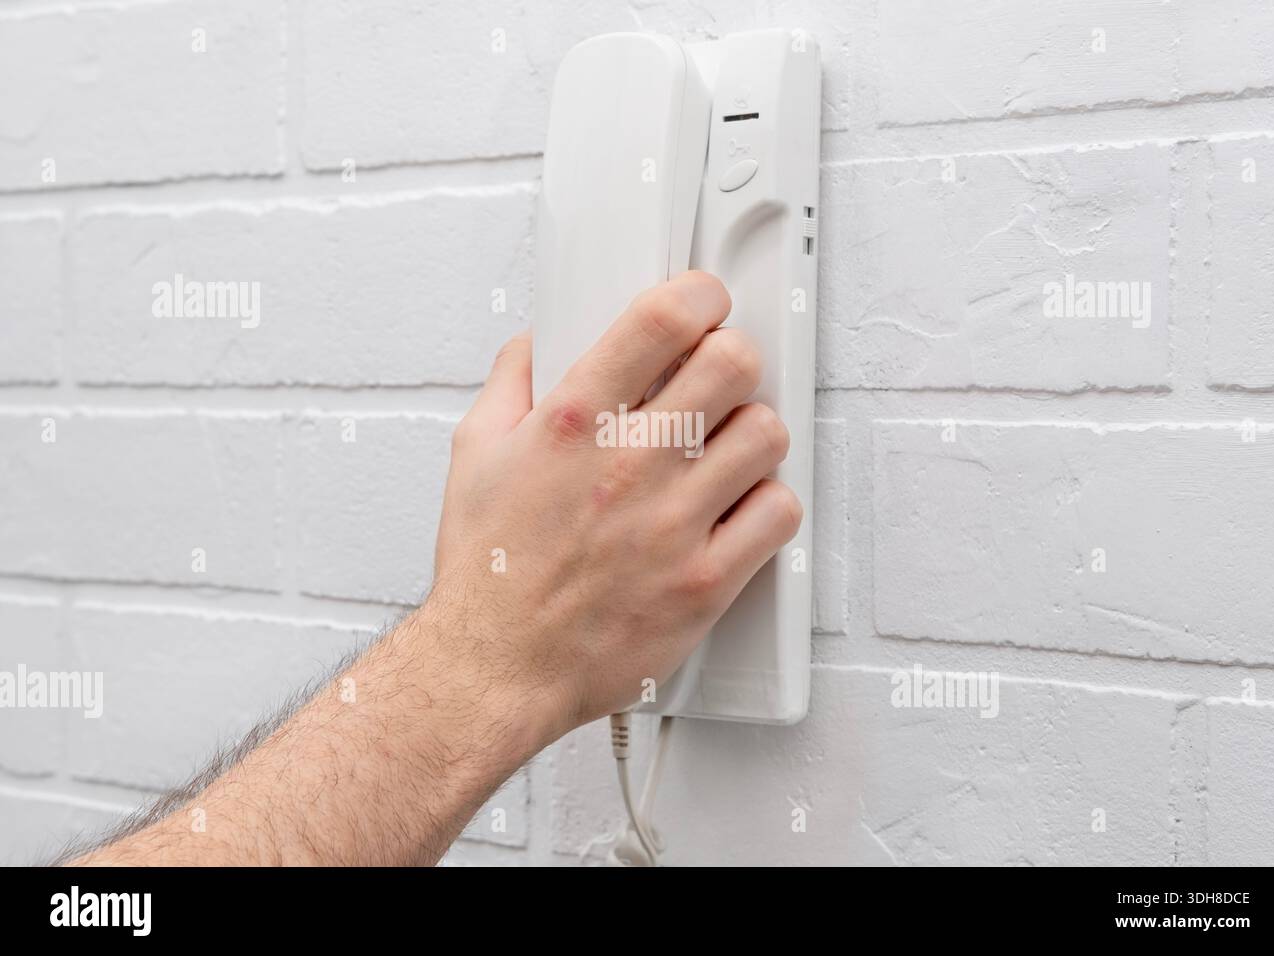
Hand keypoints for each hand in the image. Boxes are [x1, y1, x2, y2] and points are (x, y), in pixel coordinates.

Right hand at [430, 271, 802, 741]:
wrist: (497, 669)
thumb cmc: (488, 571)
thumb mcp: (473, 453)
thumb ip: (511, 383)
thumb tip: (538, 341)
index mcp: (571, 424)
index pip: (662, 319)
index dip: (699, 295)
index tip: (702, 302)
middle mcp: (628, 467)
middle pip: (734, 364)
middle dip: (730, 357)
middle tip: (716, 379)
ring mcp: (673, 525)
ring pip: (766, 434)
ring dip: (751, 432)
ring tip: (724, 449)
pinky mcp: (706, 580)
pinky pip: (778, 513)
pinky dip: (766, 503)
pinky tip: (734, 507)